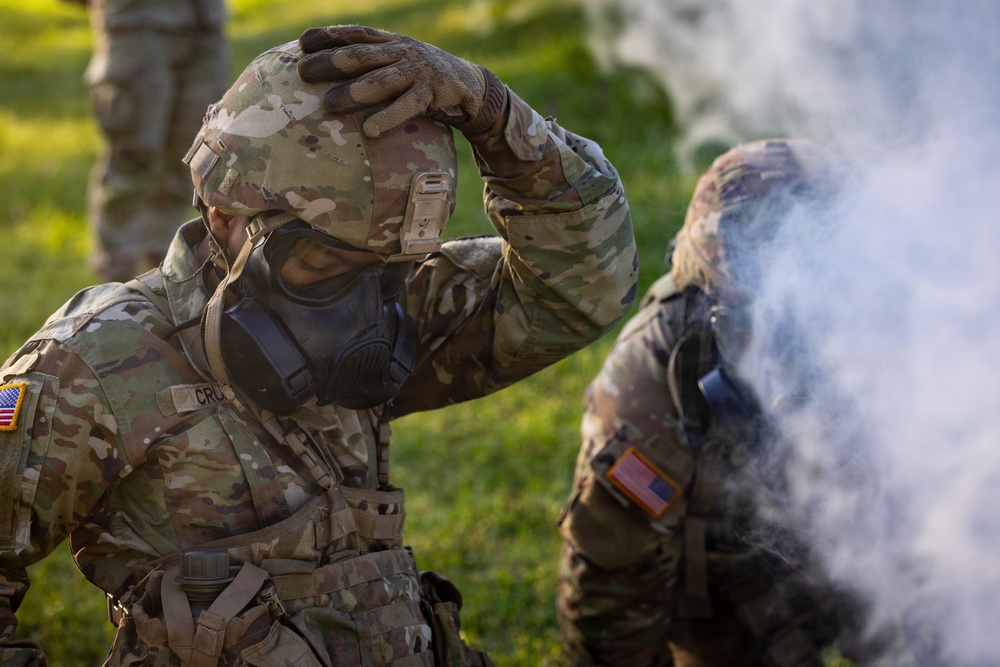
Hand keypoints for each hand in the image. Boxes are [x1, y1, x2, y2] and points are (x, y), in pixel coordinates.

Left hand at [298, 25, 507, 138]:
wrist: (471, 85)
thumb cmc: (424, 78)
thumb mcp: (399, 62)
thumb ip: (373, 64)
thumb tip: (333, 79)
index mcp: (392, 42)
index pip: (356, 34)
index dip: (329, 36)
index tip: (302, 42)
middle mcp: (402, 52)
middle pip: (360, 54)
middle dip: (329, 62)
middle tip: (303, 72)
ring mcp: (417, 72)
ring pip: (380, 80)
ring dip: (353, 92)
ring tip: (329, 103)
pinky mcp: (432, 93)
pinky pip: (407, 106)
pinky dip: (388, 117)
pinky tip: (370, 130)